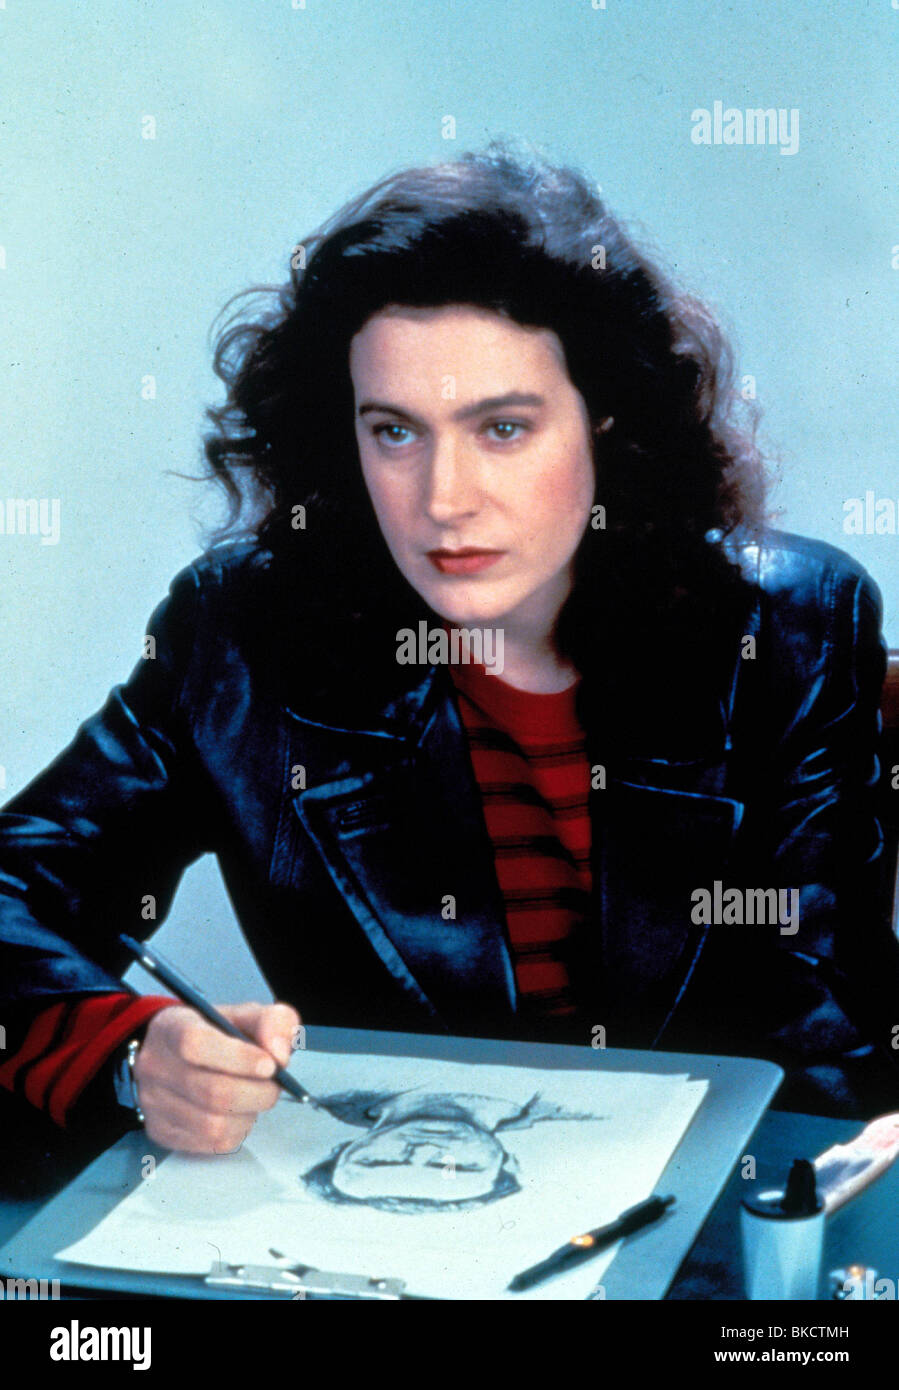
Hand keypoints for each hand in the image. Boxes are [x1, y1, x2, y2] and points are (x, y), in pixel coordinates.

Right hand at [133, 1001, 301, 1153]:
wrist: (175, 1053)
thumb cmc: (213, 1032)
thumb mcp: (244, 1014)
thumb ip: (271, 1022)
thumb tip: (280, 1054)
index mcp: (172, 1028)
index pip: (195, 1043)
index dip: (238, 1057)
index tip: (269, 1064)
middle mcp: (155, 1066)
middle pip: (212, 1091)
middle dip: (258, 1092)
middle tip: (274, 1084)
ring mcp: (154, 1102)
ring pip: (214, 1124)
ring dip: (249, 1114)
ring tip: (255, 1097)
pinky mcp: (162, 1131)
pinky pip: (211, 1143)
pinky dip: (237, 1131)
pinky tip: (239, 1113)